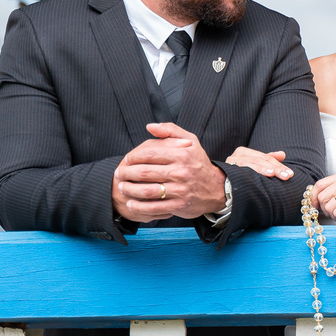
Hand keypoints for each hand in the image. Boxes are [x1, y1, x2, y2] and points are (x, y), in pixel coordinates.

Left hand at [112, 122, 226, 221]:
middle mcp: (181, 172)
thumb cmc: (198, 163)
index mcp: (181, 154)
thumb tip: (149, 127)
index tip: (126, 160)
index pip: (149, 154)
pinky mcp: (179, 206)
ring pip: (147, 191)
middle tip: (119, 173)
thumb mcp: (191, 140)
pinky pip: (154, 207)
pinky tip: (131, 203)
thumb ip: (170, 130)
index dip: (133, 157)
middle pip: (145, 172)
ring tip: (122, 187)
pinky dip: (140, 206)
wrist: (216, 188)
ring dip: (130, 190)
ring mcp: (180, 190)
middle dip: (127, 173)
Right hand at [225, 147, 292, 179]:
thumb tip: (283, 154)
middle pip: (260, 160)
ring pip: (250, 164)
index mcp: (244, 153)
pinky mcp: (226, 172)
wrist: (218, 189)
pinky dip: (249, 174)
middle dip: (275, 168)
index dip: (278, 165)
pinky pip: (239, 172)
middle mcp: (236, 156)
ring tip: (273, 174)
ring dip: (263, 170)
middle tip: (287, 176)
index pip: (265, 158)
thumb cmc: (238, 178)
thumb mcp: (254, 167)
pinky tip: (257, 179)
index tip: (290, 174)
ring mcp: (230, 164)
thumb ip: (267, 160)